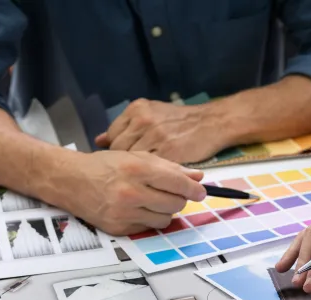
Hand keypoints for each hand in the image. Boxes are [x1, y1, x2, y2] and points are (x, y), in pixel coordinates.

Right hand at [59, 150, 205, 235]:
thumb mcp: (135, 157)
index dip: (194, 189)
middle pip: (175, 204)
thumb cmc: (104, 166)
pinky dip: (149, 219)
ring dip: (165, 211)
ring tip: (153, 200)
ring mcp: (124, 213)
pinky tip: (138, 209)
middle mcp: (131, 192)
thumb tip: (197, 177)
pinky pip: (148, 228)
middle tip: (173, 193)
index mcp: (137, 169)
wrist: (70, 181)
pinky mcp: (119, 228)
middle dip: (179, 199)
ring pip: (165, 219)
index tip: (200, 192)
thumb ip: (168, 166)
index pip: (177, 183)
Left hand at [96, 98, 230, 164]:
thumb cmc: (180, 121)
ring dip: (137, 173)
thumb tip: (99, 141)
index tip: (124, 160)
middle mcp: (143, 119)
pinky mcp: (169, 151)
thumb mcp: (150, 114)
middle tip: (133, 172)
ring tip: (144, 177)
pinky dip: (151, 177)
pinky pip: (152, 169)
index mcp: (137, 109)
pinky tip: (156, 179)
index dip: (116, 152)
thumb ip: (125, 127)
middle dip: (124, 164)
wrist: (211, 122)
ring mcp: (156, 135)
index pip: (113, 135)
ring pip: (134, 162)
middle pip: (119, 150)